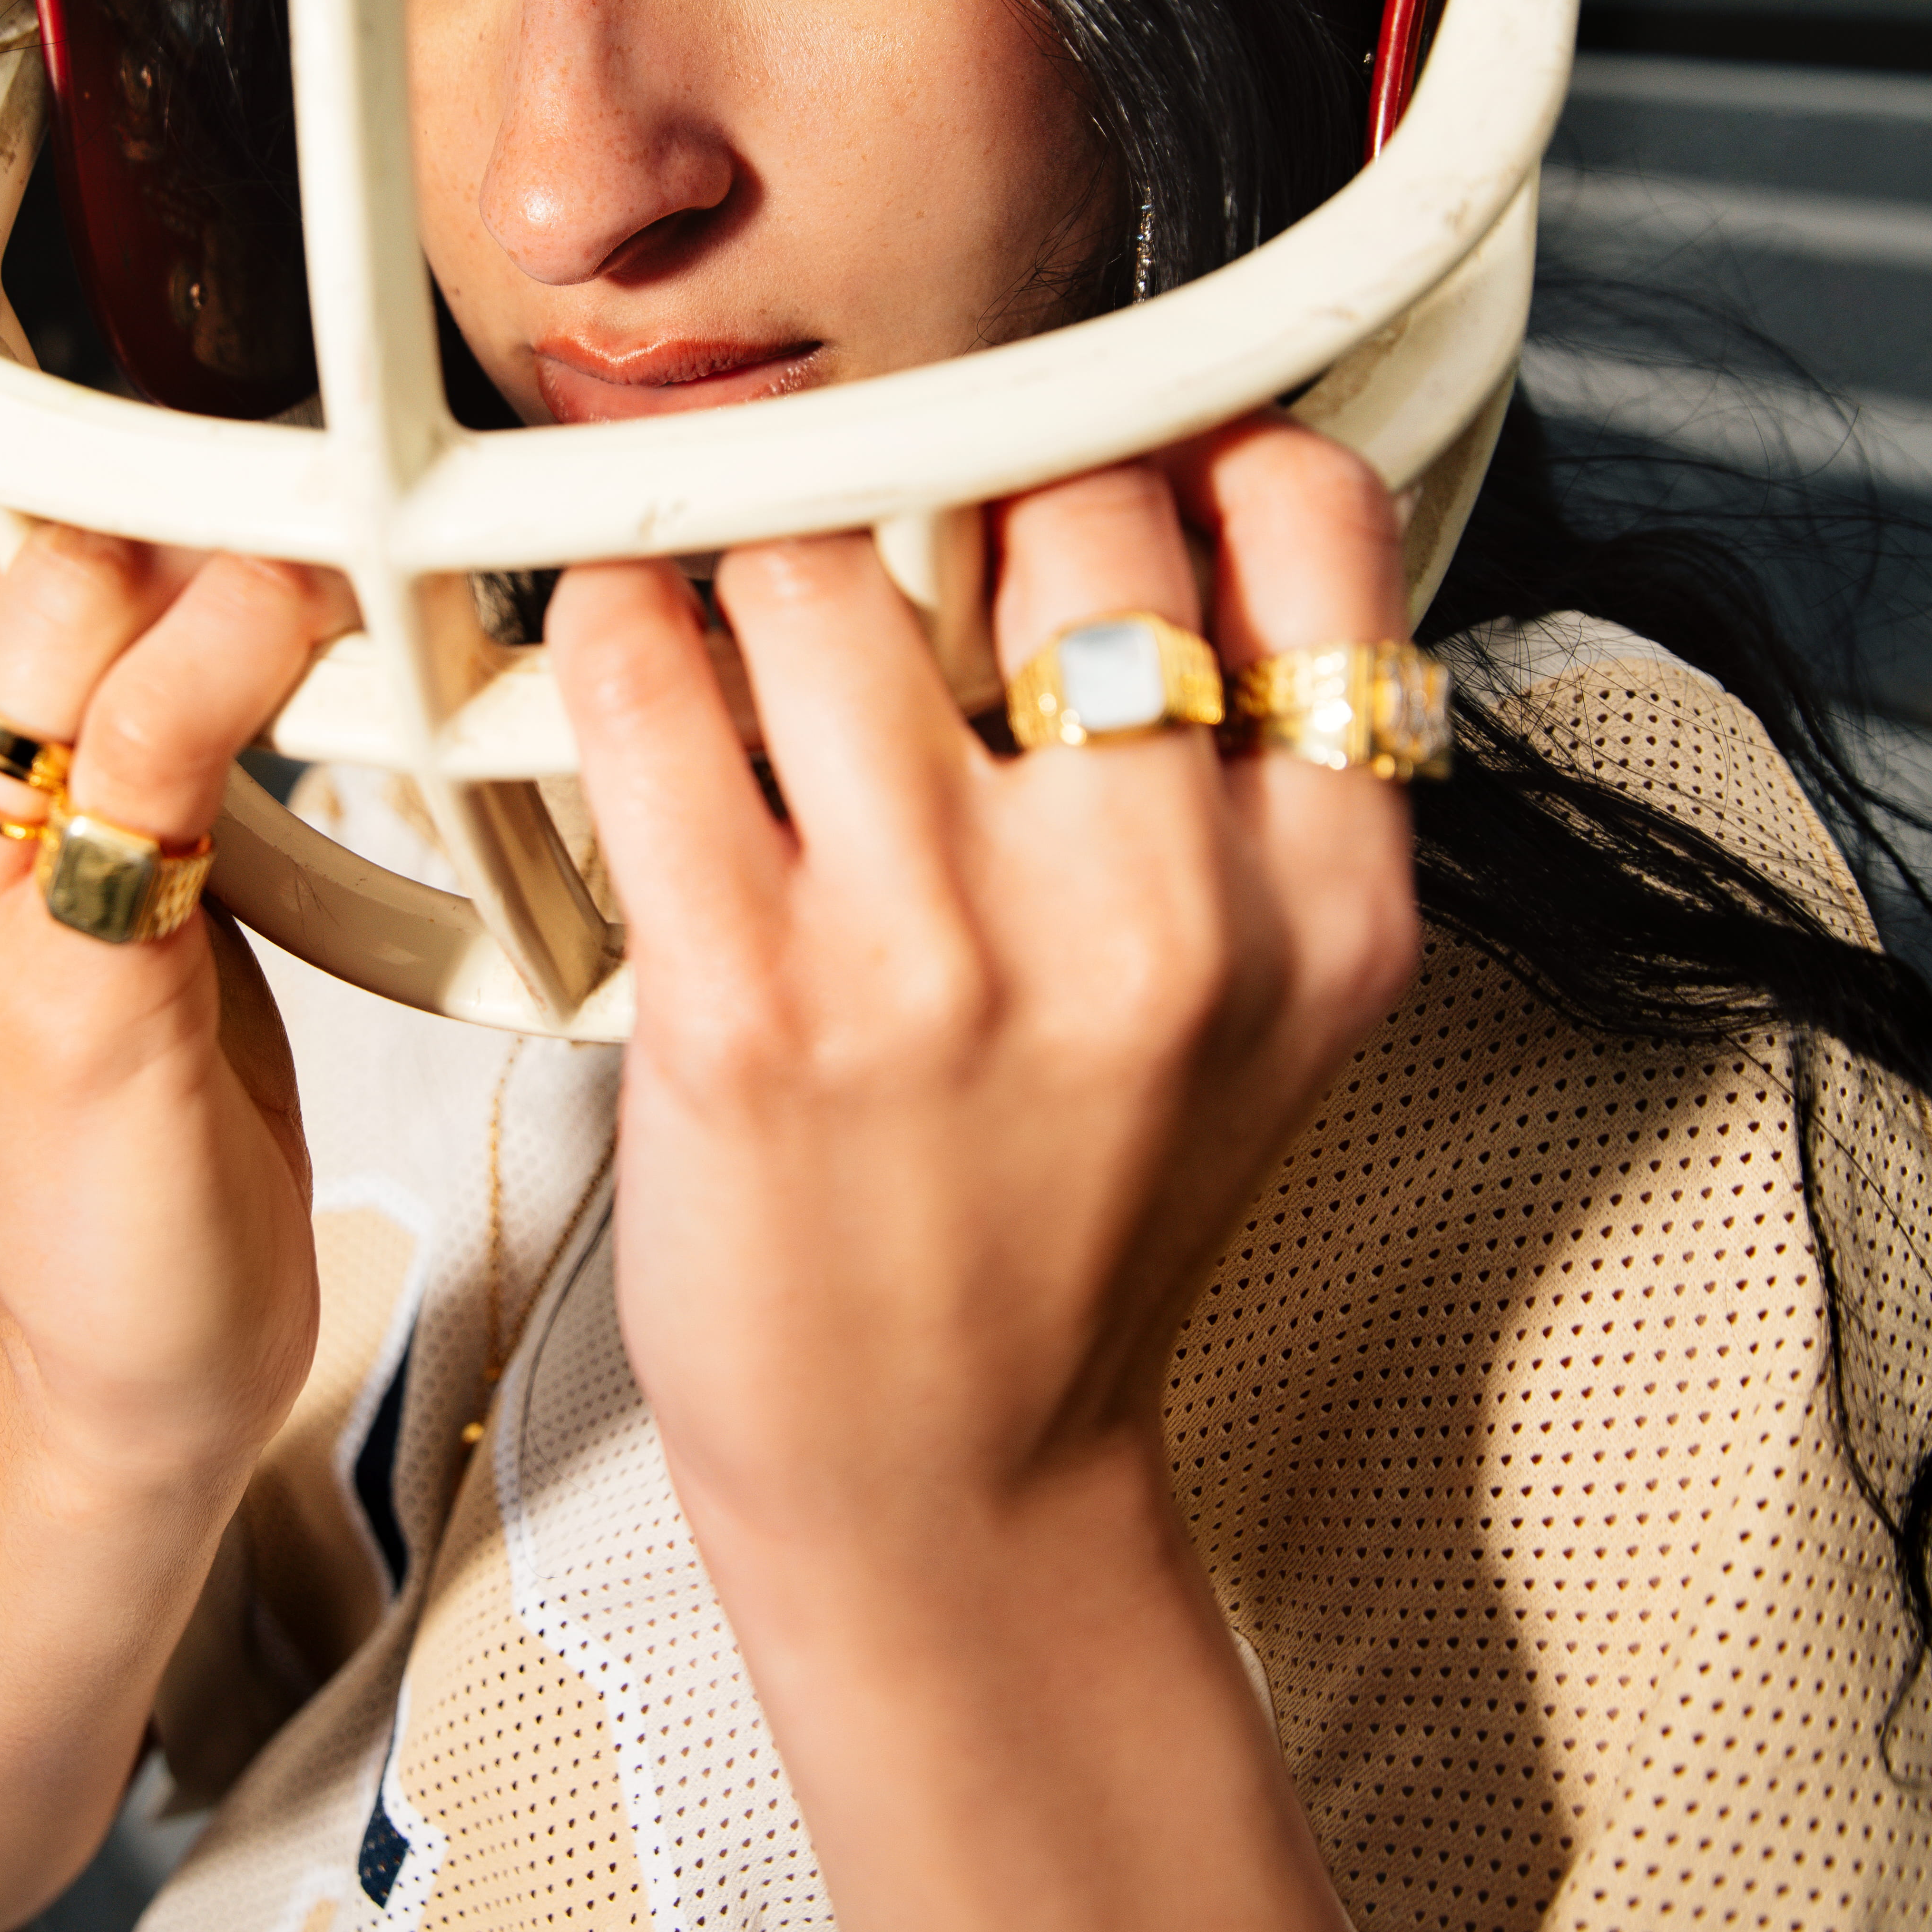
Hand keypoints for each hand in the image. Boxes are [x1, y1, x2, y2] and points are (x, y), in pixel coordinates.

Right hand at [0, 413, 346, 1485]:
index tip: (120, 451)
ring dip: (204, 542)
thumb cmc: (110, 1066)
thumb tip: (111, 473)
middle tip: (240, 503)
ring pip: (52, 591)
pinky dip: (248, 641)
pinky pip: (149, 727)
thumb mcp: (6, 851)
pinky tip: (311, 628)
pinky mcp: (53, 982)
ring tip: (302, 565)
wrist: (132, 1336)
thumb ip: (11, 684)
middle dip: (108, 471)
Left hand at [548, 427, 1610, 1931]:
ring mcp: (938, 956)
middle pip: (1059, 493)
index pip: (1299, 510)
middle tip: (894, 526)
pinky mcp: (742, 1002)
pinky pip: (645, 680)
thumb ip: (1250, 776)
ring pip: (823, 556)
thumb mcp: (1257, 1001)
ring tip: (739, 604)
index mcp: (1317, 895)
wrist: (946, 1489)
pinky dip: (614, 630)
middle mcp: (1152, 911)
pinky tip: (627, 657)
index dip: (1186, 442)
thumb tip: (1166, 496)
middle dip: (964, 483)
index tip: (1096, 456)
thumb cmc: (1070, 1224)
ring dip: (761, 549)